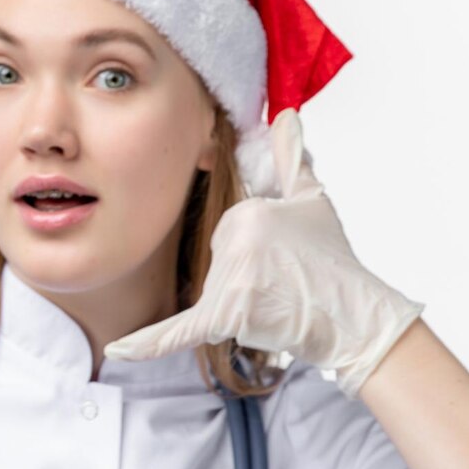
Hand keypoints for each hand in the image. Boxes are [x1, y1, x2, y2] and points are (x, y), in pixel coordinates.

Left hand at [102, 108, 423, 397]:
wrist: (352, 314)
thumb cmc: (333, 260)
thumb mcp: (312, 199)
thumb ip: (290, 157)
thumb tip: (285, 117)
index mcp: (246, 213)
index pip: (226, 232)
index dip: (252, 249)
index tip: (284, 254)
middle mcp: (234, 244)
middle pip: (216, 263)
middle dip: (244, 276)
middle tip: (286, 281)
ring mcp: (230, 282)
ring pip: (212, 293)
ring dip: (240, 302)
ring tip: (281, 302)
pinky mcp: (224, 317)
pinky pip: (176, 331)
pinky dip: (147, 344)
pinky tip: (117, 351)